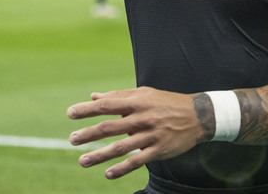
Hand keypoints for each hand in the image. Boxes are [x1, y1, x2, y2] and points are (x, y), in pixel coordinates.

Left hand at [67, 86, 204, 178]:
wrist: (197, 115)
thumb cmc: (165, 102)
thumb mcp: (144, 94)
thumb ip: (119, 96)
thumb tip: (94, 97)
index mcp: (137, 101)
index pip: (107, 105)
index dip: (87, 109)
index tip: (70, 113)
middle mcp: (142, 118)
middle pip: (110, 127)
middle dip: (89, 134)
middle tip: (72, 140)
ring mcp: (150, 135)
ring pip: (120, 147)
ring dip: (99, 155)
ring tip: (82, 161)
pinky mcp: (158, 150)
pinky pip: (136, 161)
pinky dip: (121, 169)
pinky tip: (108, 174)